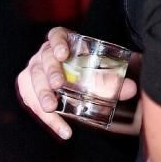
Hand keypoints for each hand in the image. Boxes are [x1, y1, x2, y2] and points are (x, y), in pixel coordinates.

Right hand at [16, 26, 137, 139]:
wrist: (74, 81)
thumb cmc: (88, 71)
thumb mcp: (101, 72)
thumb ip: (114, 80)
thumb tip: (131, 89)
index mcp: (62, 42)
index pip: (56, 35)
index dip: (57, 42)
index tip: (62, 54)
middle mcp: (45, 54)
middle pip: (43, 60)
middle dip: (50, 73)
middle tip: (58, 85)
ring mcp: (35, 69)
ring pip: (31, 79)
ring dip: (40, 94)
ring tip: (51, 108)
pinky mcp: (29, 86)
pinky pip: (30, 98)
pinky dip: (44, 115)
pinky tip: (59, 126)